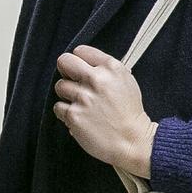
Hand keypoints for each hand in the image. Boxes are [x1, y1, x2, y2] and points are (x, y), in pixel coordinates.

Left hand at [53, 45, 156, 178]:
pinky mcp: (74, 115)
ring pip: (60, 86)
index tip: (79, 69)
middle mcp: (96, 80)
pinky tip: (78, 117)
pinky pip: (58, 107)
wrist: (133, 140)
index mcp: (111, 68)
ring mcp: (83, 97)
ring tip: (80, 104)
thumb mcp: (126, 81)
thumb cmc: (130, 113)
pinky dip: (65, 113)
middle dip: (65, 71)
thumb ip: (106, 69)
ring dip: (67, 95)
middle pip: (64, 62)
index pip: (81, 51)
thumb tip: (86, 64)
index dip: (78, 61)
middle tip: (72, 81)